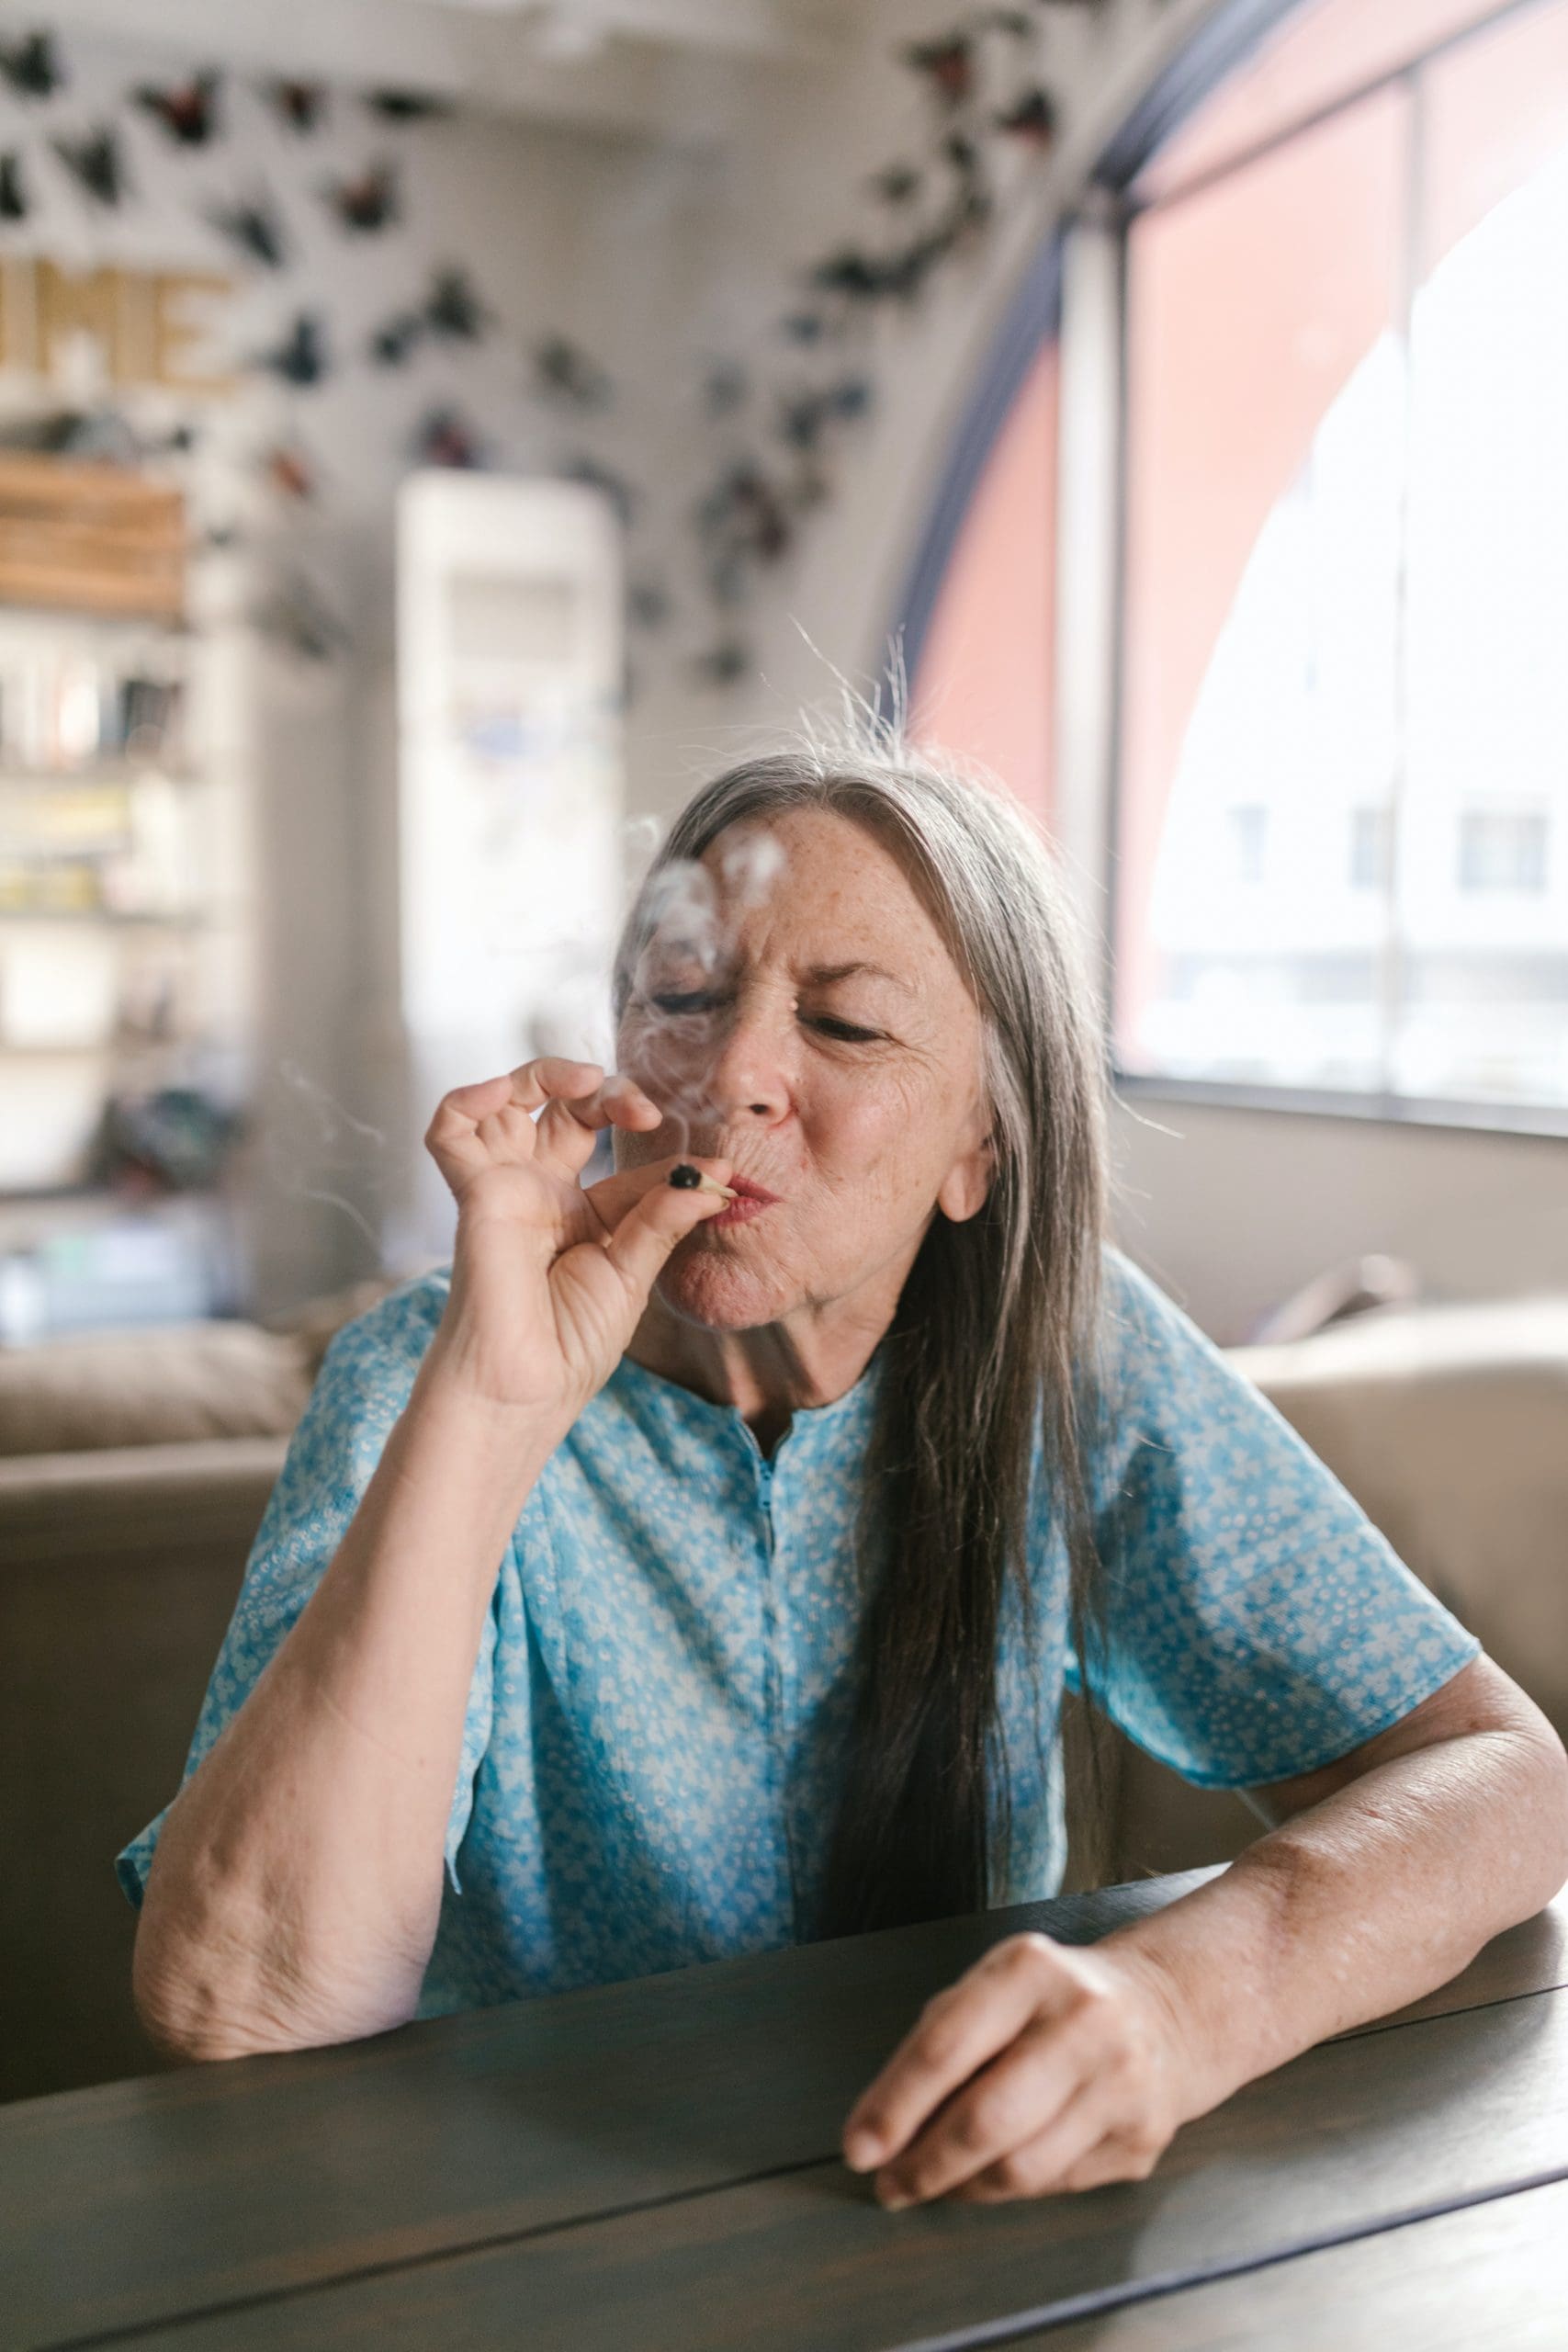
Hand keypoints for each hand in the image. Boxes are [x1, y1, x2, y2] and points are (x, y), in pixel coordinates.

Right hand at [423, 1056, 730, 1425]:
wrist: (525, 1386)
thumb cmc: (571, 1344)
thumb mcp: (632, 1271)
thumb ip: (664, 1217)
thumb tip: (715, 1176)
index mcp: (581, 1213)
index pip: (626, 1159)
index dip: (673, 1158)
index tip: (721, 1169)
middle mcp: (540, 1192)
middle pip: (566, 1110)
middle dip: (608, 1094)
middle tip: (646, 1111)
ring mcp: (506, 1188)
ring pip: (507, 1101)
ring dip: (545, 1073)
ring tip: (588, 1081)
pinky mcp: (474, 1192)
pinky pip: (450, 1128)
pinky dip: (469, 1097)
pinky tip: (506, 1092)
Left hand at [841, 1932, 1190, 2205]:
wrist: (1164, 2009)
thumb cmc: (1051, 2000)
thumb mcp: (993, 1987)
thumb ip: (936, 2044)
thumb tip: (880, 2130)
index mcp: (1030, 1969)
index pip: (946, 2047)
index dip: (894, 2106)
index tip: (858, 2149)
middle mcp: (1083, 2020)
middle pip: (986, 2119)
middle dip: (924, 2164)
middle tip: (889, 2185)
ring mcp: (1122, 2082)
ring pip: (1021, 2168)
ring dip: (961, 2188)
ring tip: (933, 2183)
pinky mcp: (1142, 2137)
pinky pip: (1055, 2185)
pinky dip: (1009, 2189)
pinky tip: (990, 2175)